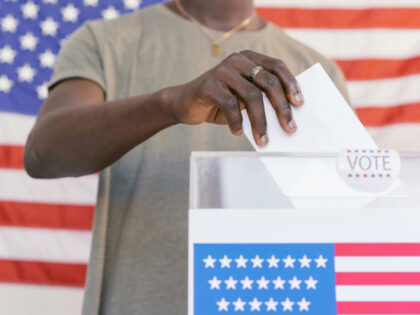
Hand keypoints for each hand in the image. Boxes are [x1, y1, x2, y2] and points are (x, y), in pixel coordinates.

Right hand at [168, 50, 303, 146]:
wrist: (184, 103)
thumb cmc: (219, 102)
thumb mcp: (243, 98)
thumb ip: (260, 98)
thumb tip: (287, 115)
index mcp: (249, 59)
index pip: (277, 67)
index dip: (291, 84)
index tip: (300, 104)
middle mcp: (237, 60)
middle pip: (268, 82)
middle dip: (281, 107)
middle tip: (289, 128)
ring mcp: (222, 71)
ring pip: (251, 95)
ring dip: (260, 121)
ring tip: (263, 139)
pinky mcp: (208, 84)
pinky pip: (230, 105)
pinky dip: (236, 122)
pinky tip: (238, 133)